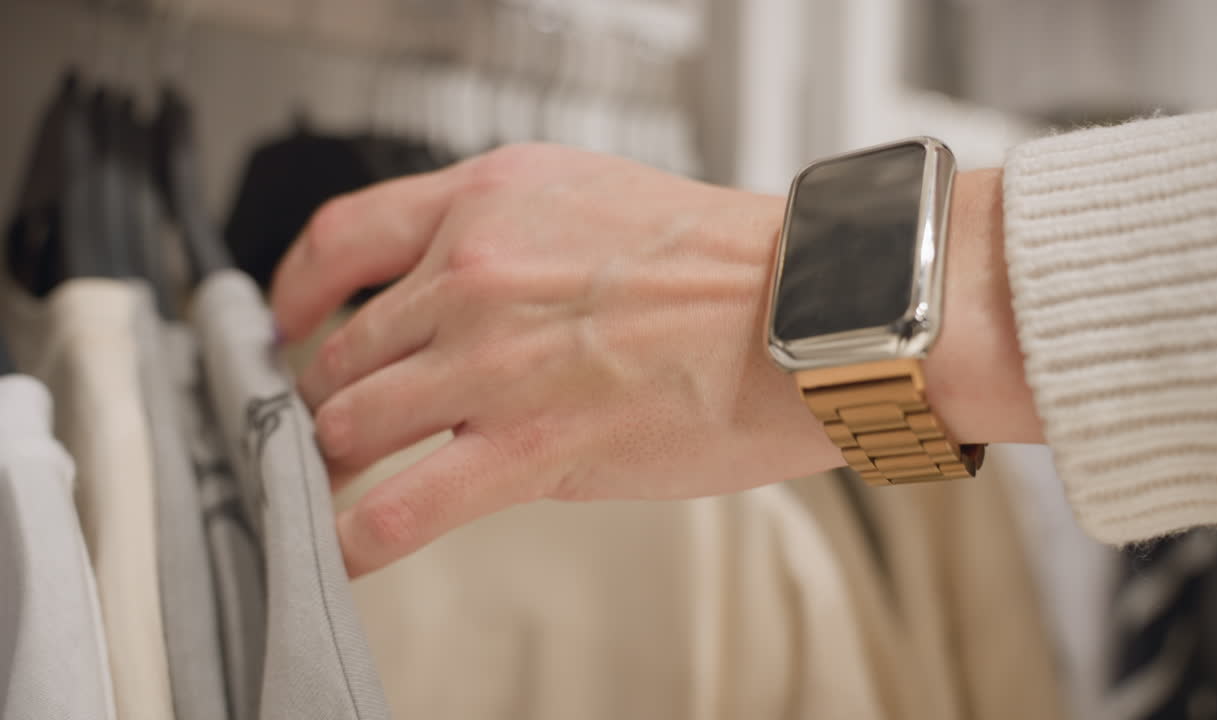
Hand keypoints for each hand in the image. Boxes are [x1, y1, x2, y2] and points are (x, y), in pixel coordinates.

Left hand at [272, 144, 844, 575]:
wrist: (810, 312)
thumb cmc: (730, 267)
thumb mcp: (594, 201)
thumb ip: (510, 238)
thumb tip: (457, 297)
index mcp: (489, 201)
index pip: (342, 236)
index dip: (296, 287)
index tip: (289, 317)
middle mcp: (473, 272)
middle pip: (341, 347)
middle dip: (327, 395)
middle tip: (337, 423)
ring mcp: (492, 363)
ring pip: (350, 422)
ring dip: (335, 460)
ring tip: (344, 482)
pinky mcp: (526, 448)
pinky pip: (398, 505)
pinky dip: (355, 536)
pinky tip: (346, 549)